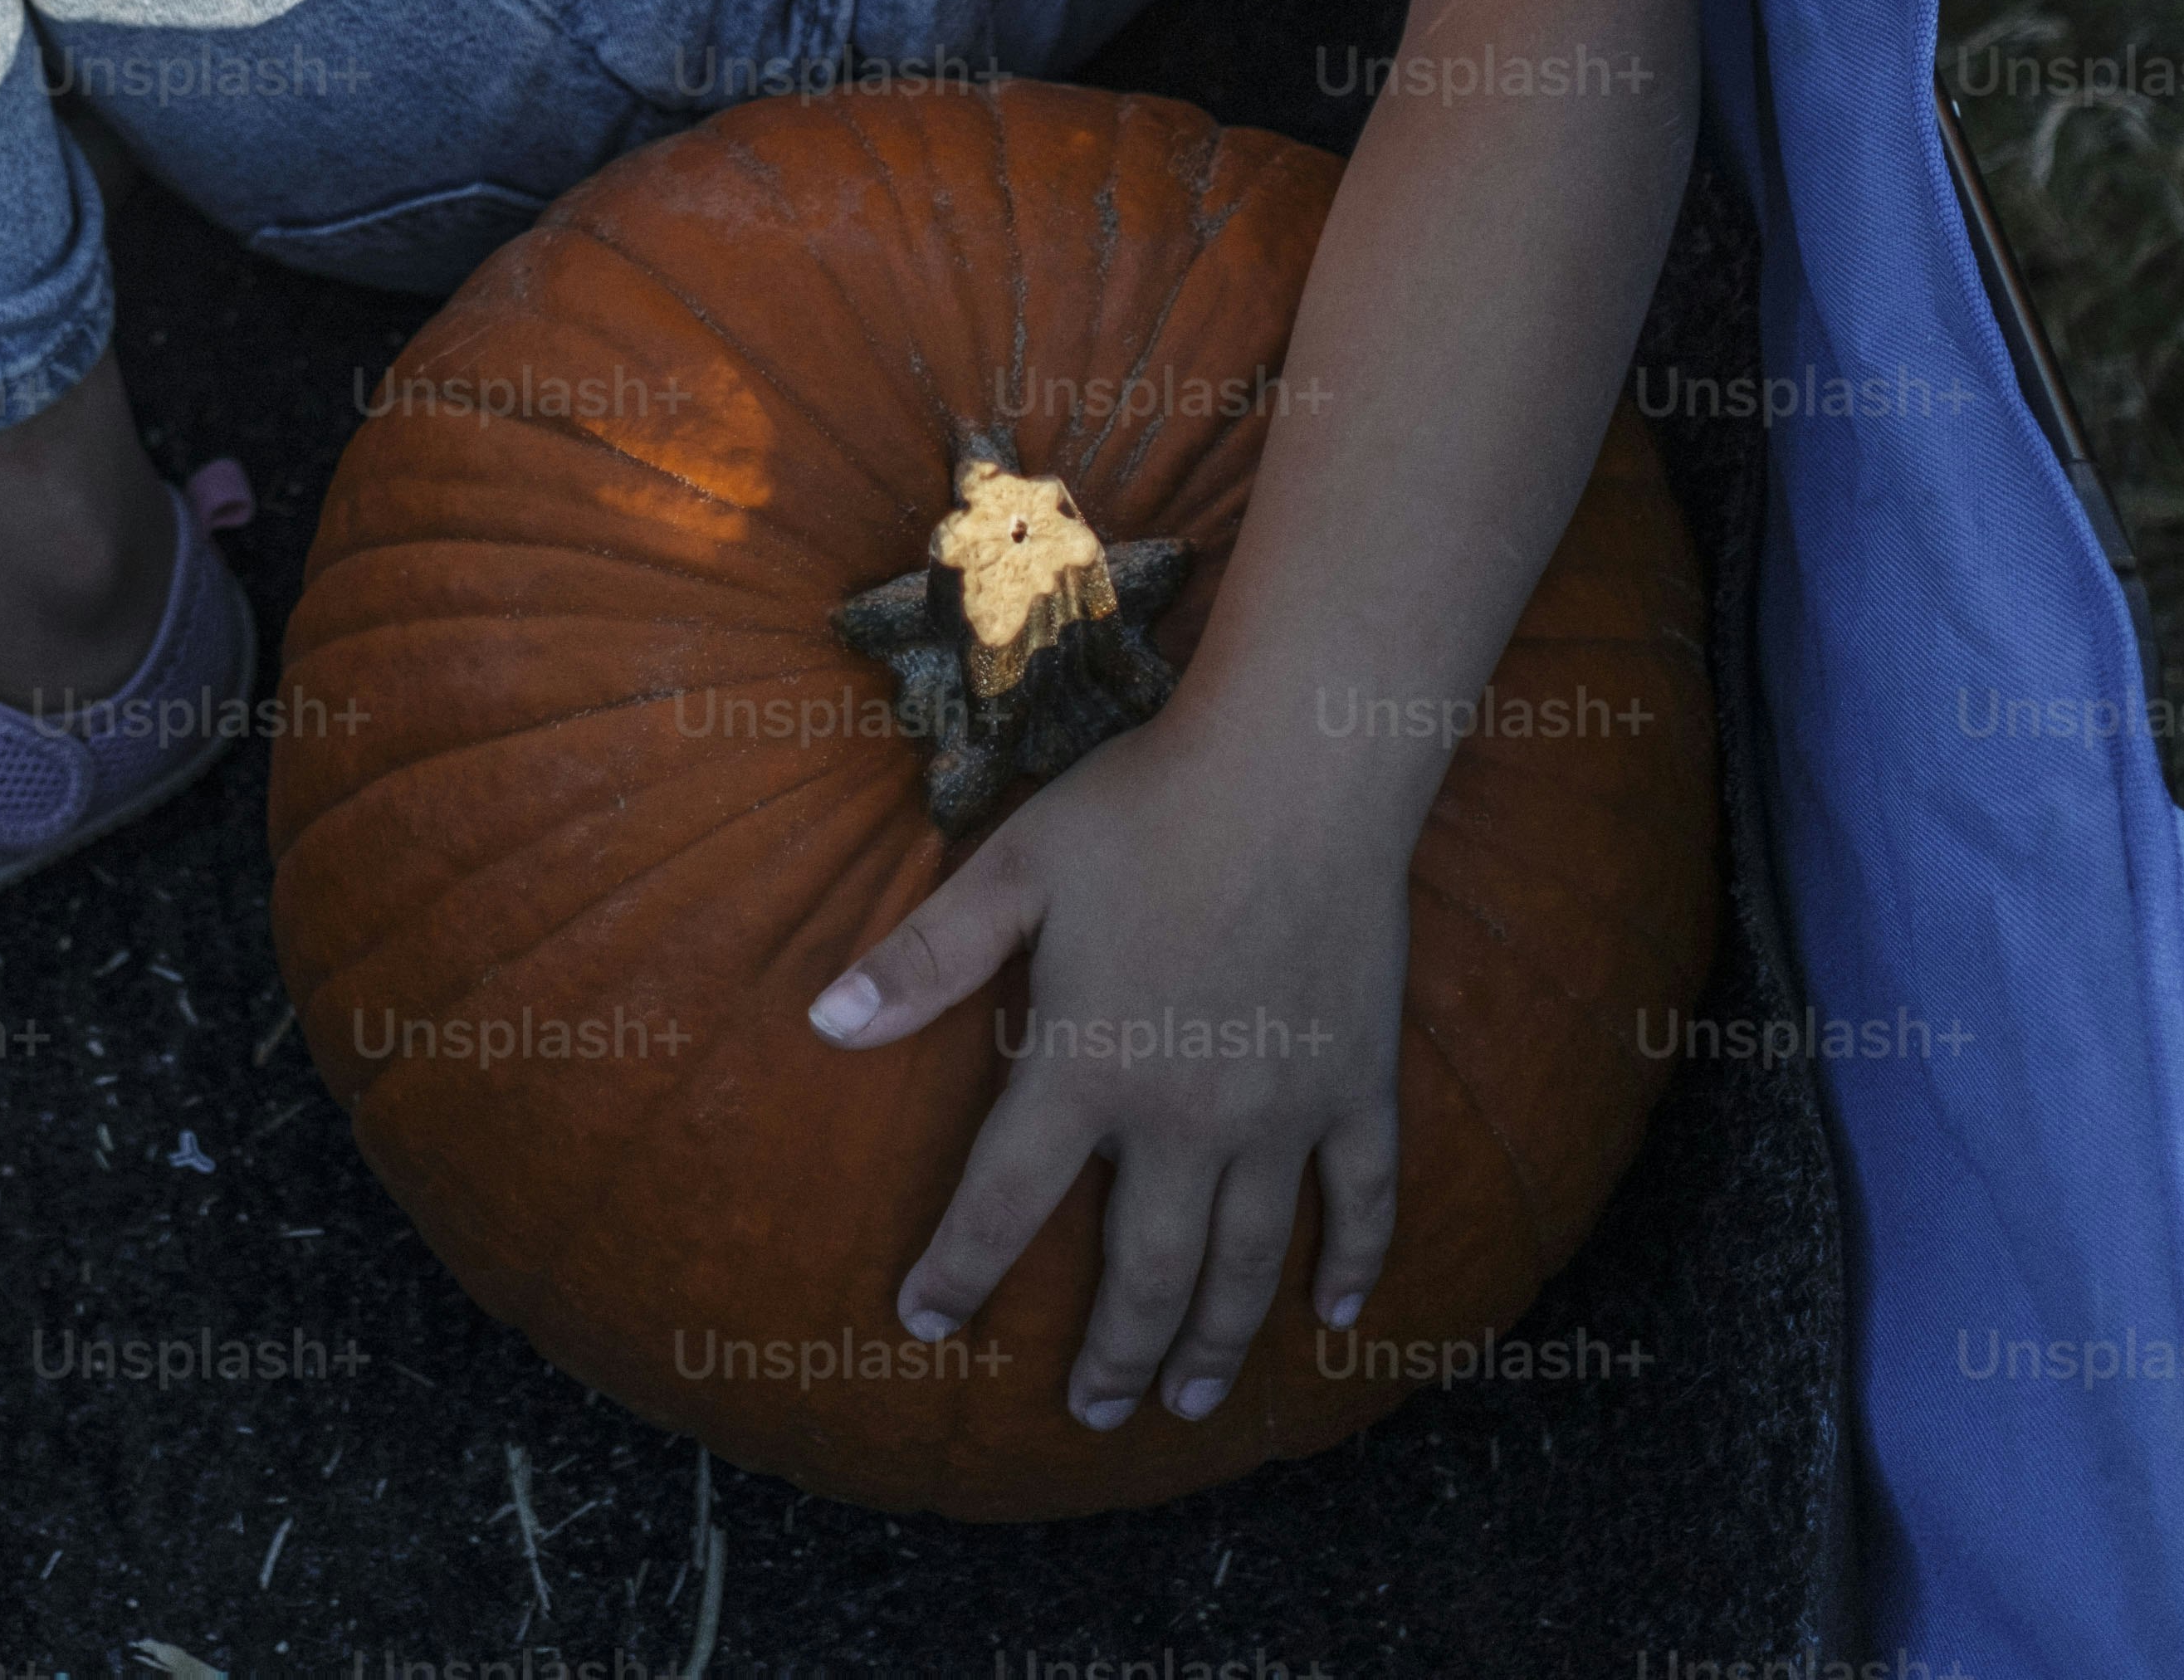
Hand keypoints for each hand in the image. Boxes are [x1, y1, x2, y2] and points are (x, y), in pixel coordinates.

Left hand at [806, 710, 1412, 1431]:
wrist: (1296, 768)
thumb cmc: (1143, 807)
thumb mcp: (1013, 872)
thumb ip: (922, 960)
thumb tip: (822, 1023)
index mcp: (1087, 1069)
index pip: (1004, 1203)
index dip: (958, 1272)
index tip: (925, 1325)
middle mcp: (1185, 1117)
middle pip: (1141, 1272)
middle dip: (1109, 1356)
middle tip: (1093, 1415)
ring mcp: (1280, 1111)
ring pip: (1245, 1261)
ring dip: (1212, 1341)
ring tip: (1187, 1400)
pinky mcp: (1355, 1085)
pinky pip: (1361, 1197)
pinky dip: (1354, 1263)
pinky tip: (1337, 1318)